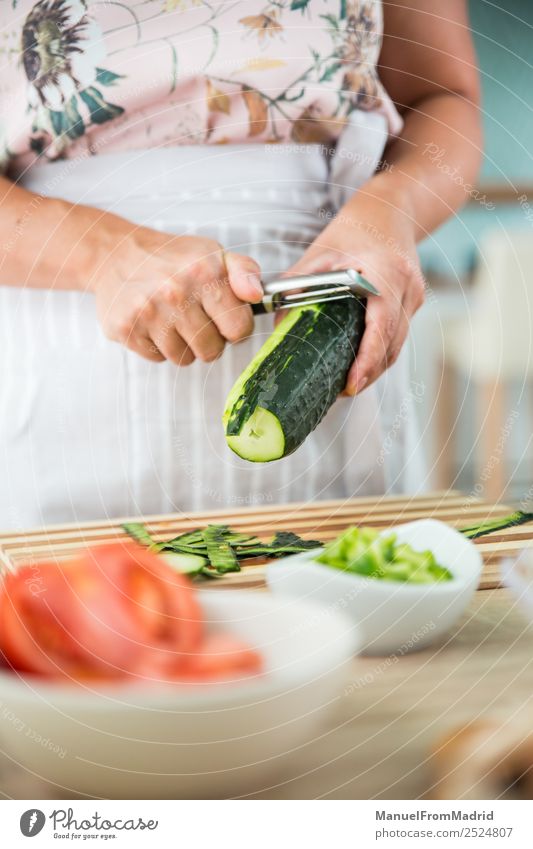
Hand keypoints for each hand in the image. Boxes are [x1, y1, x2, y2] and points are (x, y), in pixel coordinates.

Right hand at [89, 218, 261, 364]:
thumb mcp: (212, 253)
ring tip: (172, 319)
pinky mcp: (127, 329)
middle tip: (195, 319)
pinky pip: (158, 358)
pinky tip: (153, 323)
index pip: (239, 328)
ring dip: (183, 345)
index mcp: (203, 272)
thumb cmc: (170, 258)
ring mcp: (149, 312)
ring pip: (184, 358)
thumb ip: (245, 272)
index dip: (234, 327)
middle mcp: (175, 291)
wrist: (115, 254)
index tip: (223, 318)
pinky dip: (158, 346)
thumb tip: (257, 294)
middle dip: (208, 340)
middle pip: (212, 350)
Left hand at [284, 187, 424, 393]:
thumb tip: (277, 321)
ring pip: (398, 345)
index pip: (380, 328)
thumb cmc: (353, 230)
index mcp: (385, 273)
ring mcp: (415, 296)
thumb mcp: (320, 253)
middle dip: (369, 373)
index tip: (351, 384)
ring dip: (375, 368)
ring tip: (349, 385)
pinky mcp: (414, 302)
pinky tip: (361, 366)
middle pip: (392, 344)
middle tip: (342, 392)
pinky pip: (399, 336)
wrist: (390, 210)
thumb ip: (296, 285)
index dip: (367, 360)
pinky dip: (381, 353)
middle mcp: (406, 287)